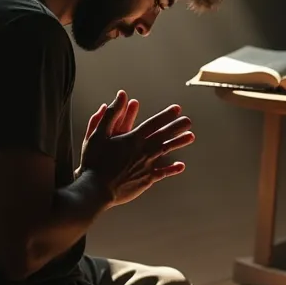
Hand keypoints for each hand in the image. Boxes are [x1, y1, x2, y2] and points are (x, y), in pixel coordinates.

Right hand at [79, 90, 194, 206]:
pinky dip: (172, 169)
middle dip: (177, 127)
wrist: (96, 189)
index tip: (177, 109)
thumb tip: (121, 96)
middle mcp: (143, 151)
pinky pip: (162, 173)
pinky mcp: (146, 180)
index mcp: (132, 139)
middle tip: (188, 121)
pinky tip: (181, 166)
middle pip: (163, 136)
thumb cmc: (94, 161)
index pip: (153, 123)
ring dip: (178, 143)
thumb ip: (111, 114)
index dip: (166, 115)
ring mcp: (146, 166)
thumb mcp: (97, 133)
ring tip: (191, 137)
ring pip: (166, 151)